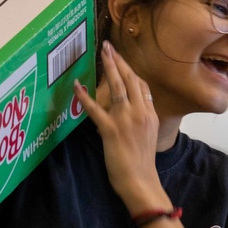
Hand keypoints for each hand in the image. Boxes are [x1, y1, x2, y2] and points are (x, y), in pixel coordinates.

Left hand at [74, 42, 168, 215]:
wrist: (141, 181)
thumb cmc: (142, 164)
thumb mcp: (148, 137)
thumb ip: (141, 121)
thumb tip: (129, 113)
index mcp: (150, 115)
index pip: (142, 86)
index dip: (131, 71)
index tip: (122, 60)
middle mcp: (140, 113)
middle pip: (131, 80)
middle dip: (120, 61)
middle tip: (109, 47)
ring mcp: (126, 120)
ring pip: (118, 87)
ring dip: (109, 67)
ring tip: (102, 52)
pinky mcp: (111, 129)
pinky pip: (95, 109)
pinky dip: (84, 96)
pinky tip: (76, 85)